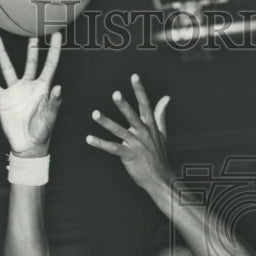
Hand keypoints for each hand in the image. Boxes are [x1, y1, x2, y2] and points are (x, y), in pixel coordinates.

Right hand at [0, 32, 61, 156]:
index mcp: (43, 88)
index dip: (54, 50)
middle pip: (30, 61)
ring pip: (7, 68)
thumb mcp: (49, 117)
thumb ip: (54, 102)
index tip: (57, 34)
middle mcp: (29, 86)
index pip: (50, 65)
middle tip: (31, 30)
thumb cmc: (42, 132)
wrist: (27, 145)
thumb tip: (59, 87)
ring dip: (1, 53)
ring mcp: (15, 91)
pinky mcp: (3, 100)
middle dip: (31, 47)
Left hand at [86, 75, 170, 189]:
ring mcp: (136, 145)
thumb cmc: (159, 155)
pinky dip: (100, 143)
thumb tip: (166, 98)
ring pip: (119, 131)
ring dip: (106, 122)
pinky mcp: (129, 156)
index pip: (145, 105)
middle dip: (123, 105)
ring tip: (95, 113)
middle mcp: (143, 133)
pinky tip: (89, 138)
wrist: (159, 178)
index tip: (134, 76)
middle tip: (115, 94)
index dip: (140, 90)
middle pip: (132, 116)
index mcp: (150, 126)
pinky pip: (113, 148)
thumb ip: (161, 114)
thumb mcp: (162, 133)